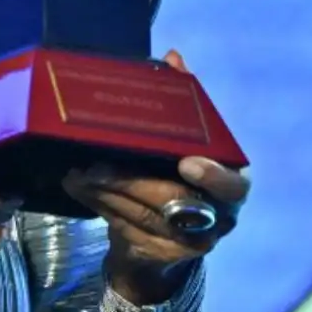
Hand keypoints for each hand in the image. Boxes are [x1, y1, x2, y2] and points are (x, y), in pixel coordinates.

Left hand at [62, 49, 249, 303]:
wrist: (165, 239)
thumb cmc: (178, 177)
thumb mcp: (184, 142)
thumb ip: (183, 104)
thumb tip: (174, 58)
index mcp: (231, 186)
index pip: (233, 185)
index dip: (213, 175)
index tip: (187, 161)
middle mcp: (217, 219)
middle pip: (173, 199)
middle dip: (130, 180)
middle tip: (97, 165)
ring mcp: (188, 243)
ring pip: (142, 215)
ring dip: (105, 192)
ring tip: (78, 172)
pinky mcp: (158, 253)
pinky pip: (124, 228)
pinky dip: (98, 205)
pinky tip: (79, 187)